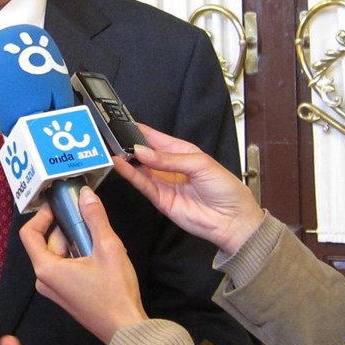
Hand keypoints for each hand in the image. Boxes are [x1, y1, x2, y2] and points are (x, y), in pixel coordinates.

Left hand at [19, 191, 146, 343]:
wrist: (126, 330)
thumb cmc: (115, 291)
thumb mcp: (108, 248)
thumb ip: (95, 218)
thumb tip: (85, 194)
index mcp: (46, 269)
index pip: (29, 234)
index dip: (41, 215)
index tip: (59, 205)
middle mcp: (44, 280)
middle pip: (46, 243)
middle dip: (65, 228)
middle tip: (88, 219)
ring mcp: (54, 290)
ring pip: (57, 255)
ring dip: (74, 242)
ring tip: (98, 239)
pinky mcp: (65, 296)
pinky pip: (64, 268)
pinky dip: (77, 256)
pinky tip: (99, 256)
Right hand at [116, 125, 263, 255]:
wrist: (232, 220)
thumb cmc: (225, 189)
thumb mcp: (200, 164)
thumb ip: (168, 159)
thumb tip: (142, 151)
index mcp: (182, 152)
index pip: (156, 138)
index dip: (140, 131)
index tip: (123, 124)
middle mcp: (170, 166)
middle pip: (145, 153)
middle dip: (130, 145)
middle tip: (113, 138)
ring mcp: (164, 183)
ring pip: (140, 169)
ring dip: (127, 160)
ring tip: (112, 150)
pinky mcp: (160, 199)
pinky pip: (142, 185)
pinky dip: (130, 175)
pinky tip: (121, 165)